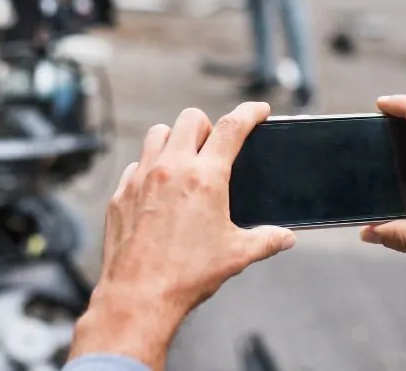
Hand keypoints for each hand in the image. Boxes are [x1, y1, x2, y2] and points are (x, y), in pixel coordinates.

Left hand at [70, 103, 295, 369]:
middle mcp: (171, 169)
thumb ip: (266, 240)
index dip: (249, 112)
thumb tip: (285, 238)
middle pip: (190, 118)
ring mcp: (142, 178)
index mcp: (205, 178)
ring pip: (157, 133)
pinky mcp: (121, 193)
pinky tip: (157, 190)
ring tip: (183, 160)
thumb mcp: (236, 255)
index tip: (258, 110)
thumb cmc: (187, 275)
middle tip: (213, 146)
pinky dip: (148, 168)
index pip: (231, 127)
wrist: (138, 295)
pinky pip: (135, 165)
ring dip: (174, 139)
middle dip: (206, 126)